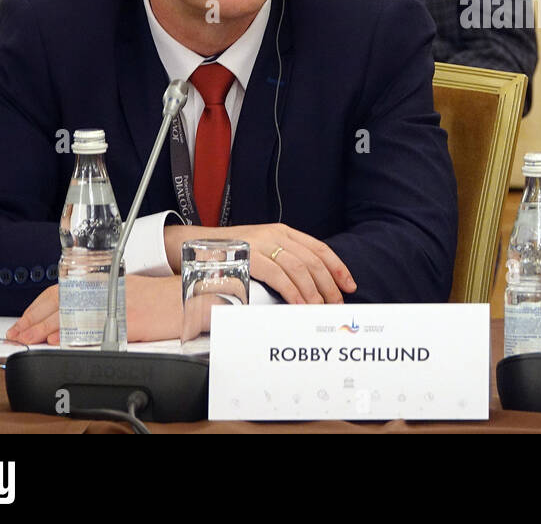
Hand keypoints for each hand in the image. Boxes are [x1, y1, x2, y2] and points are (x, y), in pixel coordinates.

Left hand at [5, 275, 183, 344]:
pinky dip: (73, 336)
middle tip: (18, 333)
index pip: (63, 290)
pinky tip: (59, 342)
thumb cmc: (165, 298)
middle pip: (62, 303)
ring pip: (72, 315)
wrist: (191, 298)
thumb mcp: (128, 291)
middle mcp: (108, 289)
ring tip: (29, 339)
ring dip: (46, 329)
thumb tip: (72, 320)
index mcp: (106, 280)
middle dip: (36, 320)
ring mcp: (117, 304)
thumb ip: (101, 300)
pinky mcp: (128, 320)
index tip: (24, 320)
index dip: (39, 306)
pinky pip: (94, 329)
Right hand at [164, 223, 356, 304]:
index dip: (337, 268)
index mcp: (281, 231)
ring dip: (314, 292)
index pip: (319, 248)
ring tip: (320, 308)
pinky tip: (299, 304)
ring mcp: (261, 243)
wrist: (191, 247)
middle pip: (313, 260)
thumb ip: (282, 259)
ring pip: (299, 268)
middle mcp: (275, 234)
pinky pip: (278, 275)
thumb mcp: (260, 250)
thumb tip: (309, 284)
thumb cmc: (228, 254)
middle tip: (336, 304)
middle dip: (329, 284)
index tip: (349, 285)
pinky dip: (293, 292)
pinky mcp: (248, 256)